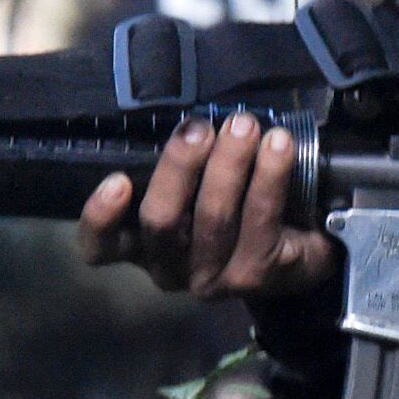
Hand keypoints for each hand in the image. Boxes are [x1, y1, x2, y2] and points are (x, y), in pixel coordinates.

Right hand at [76, 112, 339, 299]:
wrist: (298, 249)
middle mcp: (169, 269)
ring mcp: (212, 279)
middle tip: (200, 128)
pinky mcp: (255, 277)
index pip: (100, 247)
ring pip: (212, 216)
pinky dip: (270, 174)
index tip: (117, 180)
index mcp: (142, 246)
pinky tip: (278, 145)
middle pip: (160, 221)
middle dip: (179, 166)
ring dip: (229, 162)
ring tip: (244, 125)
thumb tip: (184, 119)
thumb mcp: (196, 185)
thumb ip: (179, 165)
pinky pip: (260, 217)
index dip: (100, 219)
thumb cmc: (233, 204)